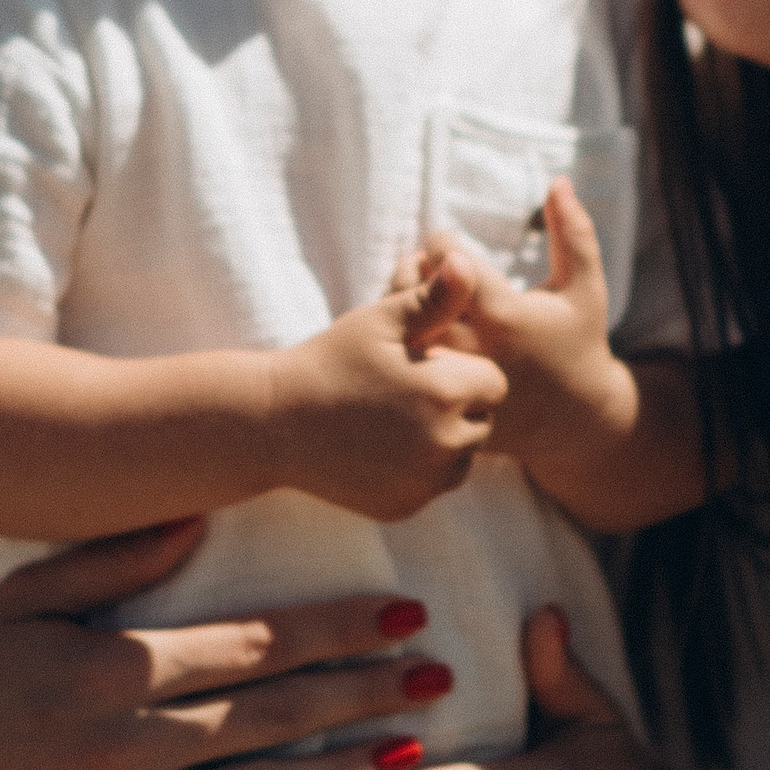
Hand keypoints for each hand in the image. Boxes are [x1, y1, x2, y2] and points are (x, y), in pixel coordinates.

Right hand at [0, 521, 462, 769]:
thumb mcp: (28, 596)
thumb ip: (117, 559)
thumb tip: (201, 514)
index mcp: (113, 666)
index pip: (251, 644)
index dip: (335, 628)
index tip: (402, 612)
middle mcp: (125, 744)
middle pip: (272, 714)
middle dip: (364, 691)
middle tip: (437, 674)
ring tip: (417, 754)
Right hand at [266, 269, 507, 519]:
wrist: (275, 423)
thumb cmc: (330, 361)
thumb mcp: (380, 322)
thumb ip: (433, 299)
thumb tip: (467, 262)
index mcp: (443, 394)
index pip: (494, 382)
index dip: (460, 369)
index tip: (420, 365)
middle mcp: (442, 446)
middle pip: (483, 421)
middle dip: (457, 405)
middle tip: (405, 391)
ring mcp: (423, 483)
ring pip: (463, 457)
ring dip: (444, 439)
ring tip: (396, 419)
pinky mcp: (405, 507)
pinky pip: (434, 485)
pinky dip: (420, 469)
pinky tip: (382, 448)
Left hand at [414, 178, 630, 469]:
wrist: (573, 423)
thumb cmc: (579, 344)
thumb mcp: (585, 288)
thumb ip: (575, 233)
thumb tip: (558, 180)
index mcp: (505, 317)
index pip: (448, 260)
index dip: (441, 241)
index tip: (445, 241)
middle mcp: (471, 350)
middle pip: (413, 293)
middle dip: (414, 269)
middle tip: (424, 264)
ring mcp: (450, 381)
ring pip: (399, 330)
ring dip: (399, 301)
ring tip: (417, 291)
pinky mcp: (438, 402)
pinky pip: (400, 364)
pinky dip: (399, 340)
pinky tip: (416, 328)